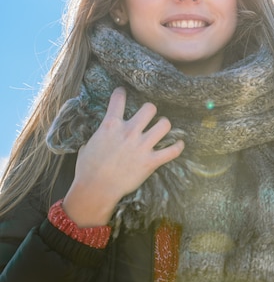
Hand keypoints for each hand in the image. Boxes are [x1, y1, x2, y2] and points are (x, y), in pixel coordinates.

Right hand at [62, 87, 183, 225]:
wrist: (96, 189)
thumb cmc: (87, 169)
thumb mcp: (88, 144)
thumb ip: (99, 134)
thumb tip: (102, 133)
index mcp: (111, 125)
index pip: (118, 99)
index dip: (121, 93)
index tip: (122, 92)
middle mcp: (129, 132)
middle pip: (149, 108)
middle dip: (149, 110)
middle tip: (147, 117)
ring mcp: (142, 146)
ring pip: (164, 124)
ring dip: (163, 125)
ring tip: (161, 128)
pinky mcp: (151, 161)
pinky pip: (172, 151)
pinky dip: (177, 147)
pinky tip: (178, 144)